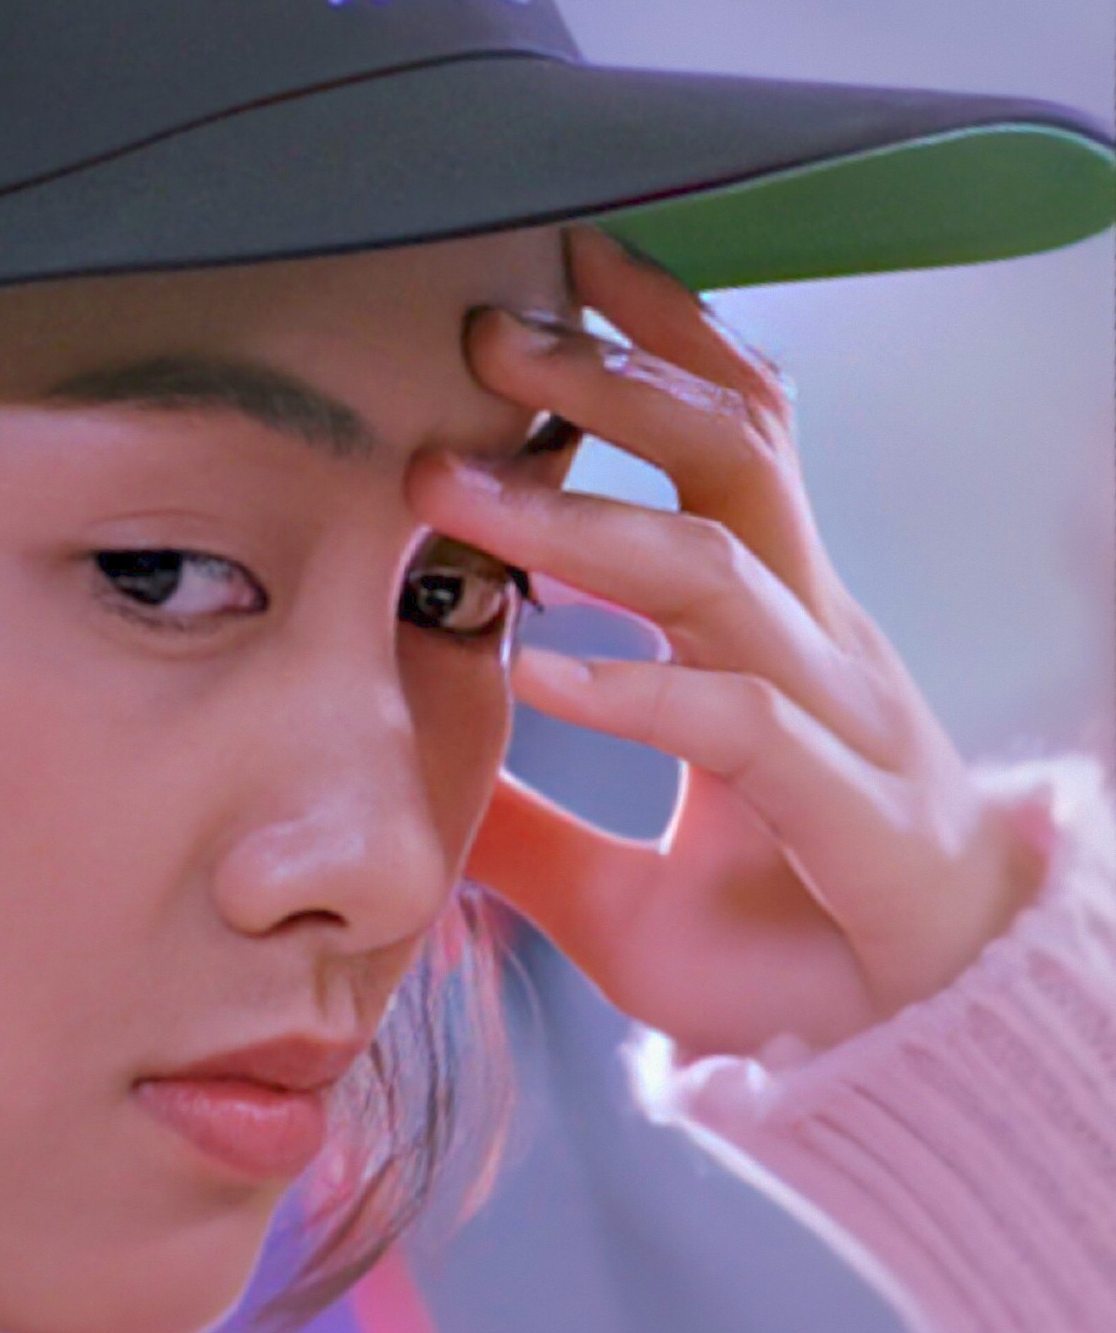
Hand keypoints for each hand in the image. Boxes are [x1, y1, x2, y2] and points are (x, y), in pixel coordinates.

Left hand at [412, 226, 1049, 1059]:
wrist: (915, 1062)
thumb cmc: (782, 951)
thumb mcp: (614, 884)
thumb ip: (524, 822)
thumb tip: (416, 778)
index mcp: (770, 635)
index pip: (732, 444)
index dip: (663, 345)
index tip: (563, 270)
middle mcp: (813, 649)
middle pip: (731, 458)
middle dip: (613, 380)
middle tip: (485, 334)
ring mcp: (840, 724)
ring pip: (717, 570)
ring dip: (577, 521)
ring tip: (453, 487)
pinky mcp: (851, 819)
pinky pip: (738, 722)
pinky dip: (630, 688)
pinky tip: (535, 673)